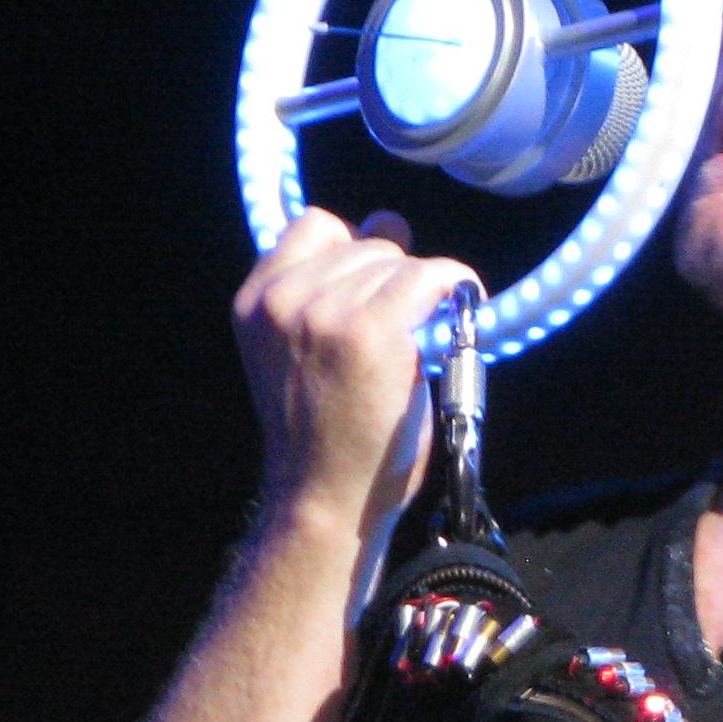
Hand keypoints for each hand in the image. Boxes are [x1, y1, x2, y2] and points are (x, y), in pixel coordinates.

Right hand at [231, 209, 478, 546]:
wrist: (325, 500)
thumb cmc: (326, 438)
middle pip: (364, 245)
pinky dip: (456, 285)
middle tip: (406, 333)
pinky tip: (467, 302)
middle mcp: (283, 299)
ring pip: (398, 262)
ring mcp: (324, 312)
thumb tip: (390, 221)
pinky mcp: (370, 331)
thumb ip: (333, 290)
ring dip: (421, 296)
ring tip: (421, 341)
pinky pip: (429, 278)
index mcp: (256, 301)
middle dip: (393, 283)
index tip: (381, 284)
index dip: (357, 250)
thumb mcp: (303, 353)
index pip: (315, 227)